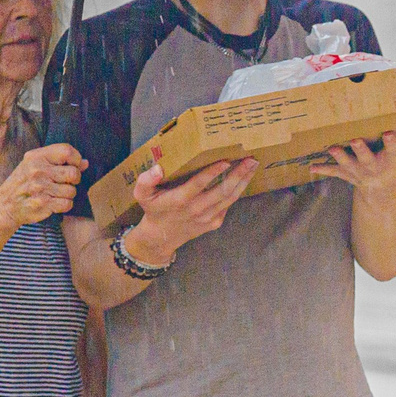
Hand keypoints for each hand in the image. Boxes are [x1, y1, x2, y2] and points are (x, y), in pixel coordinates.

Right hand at [0, 143, 85, 225]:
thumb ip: (59, 162)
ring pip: (72, 190)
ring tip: (56, 193)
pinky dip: (64, 205)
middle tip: (65, 182)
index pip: (67, 151)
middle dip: (74, 179)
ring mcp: (40, 187)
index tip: (73, 165)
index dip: (76, 159)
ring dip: (68, 194)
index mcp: (36, 157)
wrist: (4, 206)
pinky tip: (55, 203)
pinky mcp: (43, 203)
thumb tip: (85, 163)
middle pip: (73, 173)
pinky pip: (67, 203)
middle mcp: (38, 170)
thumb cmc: (23, 184)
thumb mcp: (35, 166)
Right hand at [128, 157, 256, 262]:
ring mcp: (207, 218)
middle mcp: (196, 209)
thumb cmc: (154, 209)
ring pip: (230, 198)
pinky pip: (228, 205)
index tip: (226, 160)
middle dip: (238, 174)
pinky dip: (238, 191)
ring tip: (253, 166)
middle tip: (251, 159)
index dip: (212, 172)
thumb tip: (158, 168)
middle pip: (222, 191)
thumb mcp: (142, 195)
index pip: (198, 184)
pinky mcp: (214, 222)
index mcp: (179, 200)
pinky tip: (244, 178)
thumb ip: (146, 180)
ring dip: (243, 181)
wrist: (162, 237)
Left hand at [312, 127, 395, 197]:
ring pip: (347, 164)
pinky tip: (312, 167)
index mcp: (389, 159)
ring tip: (332, 149)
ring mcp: (358, 171)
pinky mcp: (346, 173)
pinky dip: (323, 170)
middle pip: (367, 157)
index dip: (391, 143)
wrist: (380, 188)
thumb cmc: (394, 163)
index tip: (388, 133)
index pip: (393, 150)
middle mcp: (373, 166)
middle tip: (355, 140)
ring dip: (339, 157)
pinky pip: (333, 172)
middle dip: (360, 150)